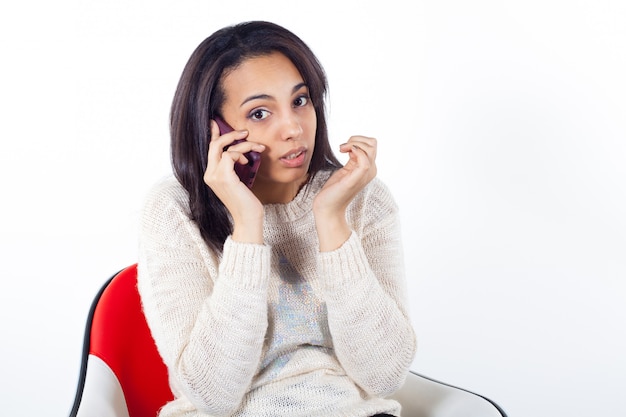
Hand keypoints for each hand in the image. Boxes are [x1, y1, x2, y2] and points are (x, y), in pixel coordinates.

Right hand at [204, 120, 265, 243]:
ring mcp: (214, 176)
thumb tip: (241, 153)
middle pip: (214, 145)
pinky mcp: (224, 177)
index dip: (213, 135)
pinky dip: (241, 154)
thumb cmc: (246, 201)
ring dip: (244, 145)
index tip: (215, 122)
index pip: (210, 150)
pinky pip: (230, 155)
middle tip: (245, 132)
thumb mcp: (239, 181)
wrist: (248, 218)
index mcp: (211, 175)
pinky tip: (248, 163)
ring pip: (224, 148)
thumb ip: (235, 167)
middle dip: (230, 135)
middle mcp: (209, 174)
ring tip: (258, 148)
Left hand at [313, 135, 377, 250]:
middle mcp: (370, 171)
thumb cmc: (334, 189)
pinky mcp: (356, 179)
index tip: (344, 148)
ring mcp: (365, 175)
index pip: (372, 145)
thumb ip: (354, 158)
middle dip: (357, 139)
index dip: (358, 140)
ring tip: (342, 149)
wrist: (328, 207)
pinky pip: (364, 160)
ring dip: (354, 143)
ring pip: (370, 148)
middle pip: (373, 144)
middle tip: (343, 147)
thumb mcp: (346, 169)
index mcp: (369, 168)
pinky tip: (344, 152)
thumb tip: (354, 145)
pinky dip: (355, 150)